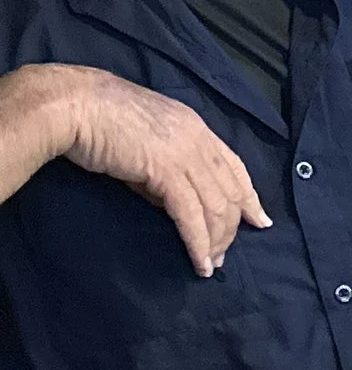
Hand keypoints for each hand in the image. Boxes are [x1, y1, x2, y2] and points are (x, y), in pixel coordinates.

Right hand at [36, 64, 271, 278]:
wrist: (75, 104)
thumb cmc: (99, 120)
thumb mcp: (145, 144)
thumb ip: (164, 170)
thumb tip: (171, 203)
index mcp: (196, 127)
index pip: (234, 166)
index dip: (249, 196)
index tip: (259, 220)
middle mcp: (198, 139)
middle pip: (230, 191)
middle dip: (231, 228)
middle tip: (224, 255)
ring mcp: (185, 153)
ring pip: (216, 206)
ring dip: (216, 241)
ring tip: (211, 264)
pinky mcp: (167, 171)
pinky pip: (191, 215)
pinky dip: (198, 242)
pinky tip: (200, 262)